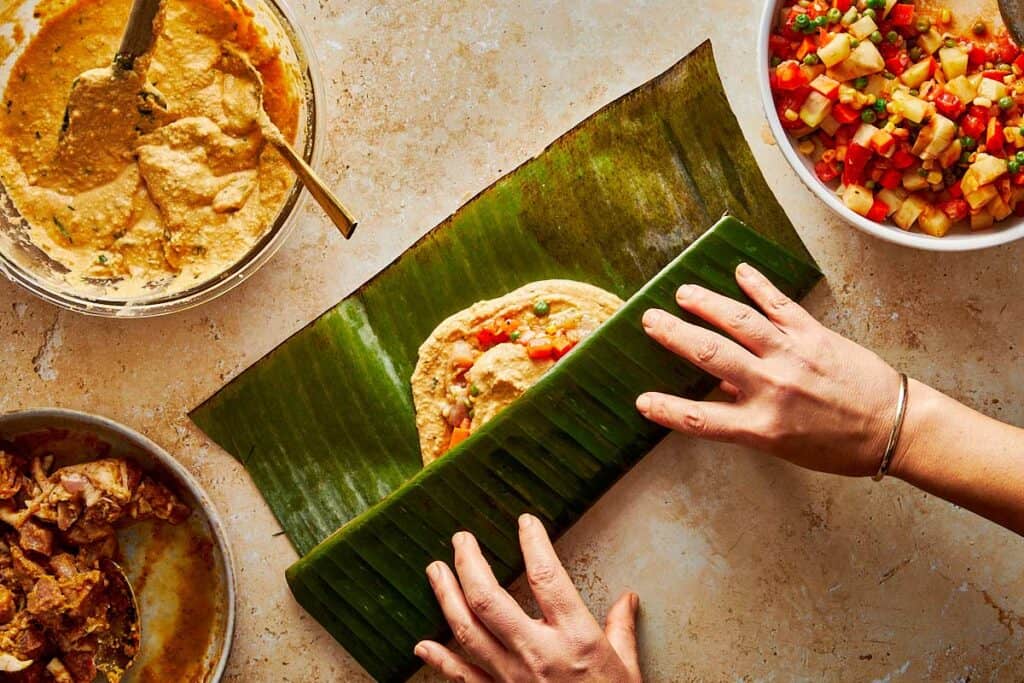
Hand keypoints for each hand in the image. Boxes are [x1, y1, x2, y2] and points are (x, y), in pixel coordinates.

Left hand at [416, 513, 641, 681]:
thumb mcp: (628, 668)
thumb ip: (621, 629)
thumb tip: (627, 599)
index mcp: (575, 638)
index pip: (547, 577)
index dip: (533, 543)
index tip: (525, 521)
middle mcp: (538, 654)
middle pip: (490, 599)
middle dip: (469, 564)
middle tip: (461, 539)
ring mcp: (513, 679)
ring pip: (468, 631)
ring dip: (446, 597)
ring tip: (435, 570)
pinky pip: (464, 678)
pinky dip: (440, 661)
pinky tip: (423, 645)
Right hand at [636, 263, 899, 476]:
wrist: (894, 428)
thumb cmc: (840, 445)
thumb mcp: (786, 446)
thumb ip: (749, 419)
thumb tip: (721, 392)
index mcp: (763, 426)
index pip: (701, 419)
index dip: (666, 410)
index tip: (642, 400)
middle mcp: (773, 388)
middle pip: (711, 356)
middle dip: (675, 335)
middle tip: (650, 320)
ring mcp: (793, 356)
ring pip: (740, 322)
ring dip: (707, 304)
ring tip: (682, 292)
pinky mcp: (814, 335)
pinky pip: (779, 305)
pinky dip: (757, 285)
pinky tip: (739, 271)